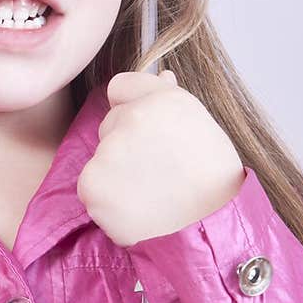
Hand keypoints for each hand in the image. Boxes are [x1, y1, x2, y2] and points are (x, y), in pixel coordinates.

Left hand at [76, 69, 246, 246]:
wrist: (212, 228)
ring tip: (152, 193)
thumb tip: (162, 74)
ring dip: (115, 174)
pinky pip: (90, 188)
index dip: (134, 110)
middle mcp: (131, 118)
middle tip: (159, 170)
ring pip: (99, 157)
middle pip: (108, 125)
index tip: (152, 134)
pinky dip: (107, 201)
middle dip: (125, 145)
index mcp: (160, 98)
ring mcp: (109, 153)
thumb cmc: (211, 176)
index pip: (120, 87)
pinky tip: (136, 210)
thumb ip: (170, 97)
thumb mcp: (199, 123)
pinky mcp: (92, 185)